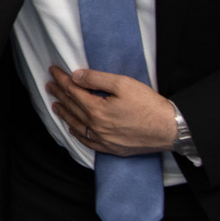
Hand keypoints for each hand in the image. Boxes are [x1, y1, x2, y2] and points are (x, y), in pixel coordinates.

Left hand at [46, 66, 177, 154]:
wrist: (170, 129)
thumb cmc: (149, 105)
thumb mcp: (123, 84)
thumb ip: (97, 79)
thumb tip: (76, 76)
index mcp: (97, 110)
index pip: (73, 92)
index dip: (62, 80)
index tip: (54, 71)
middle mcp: (97, 127)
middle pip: (72, 107)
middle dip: (59, 94)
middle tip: (49, 85)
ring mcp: (104, 140)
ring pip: (77, 125)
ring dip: (64, 113)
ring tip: (55, 105)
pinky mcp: (113, 148)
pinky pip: (89, 142)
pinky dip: (78, 134)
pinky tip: (73, 129)